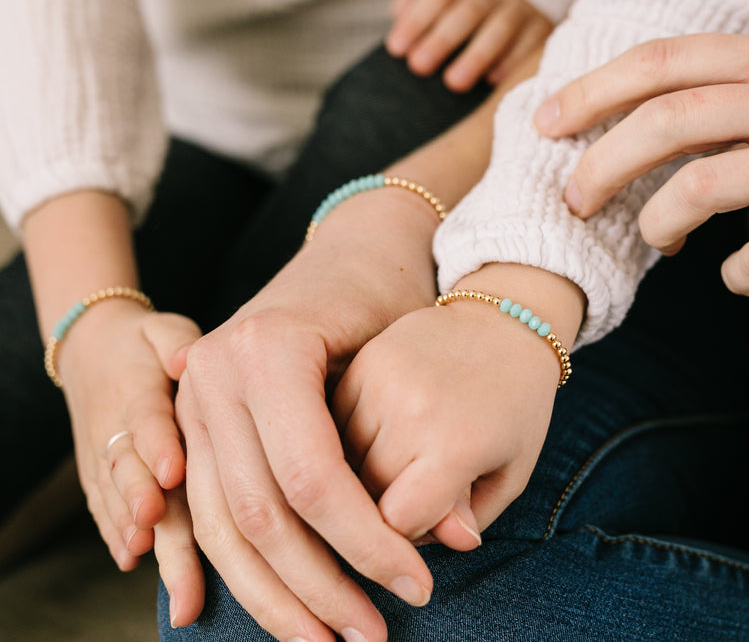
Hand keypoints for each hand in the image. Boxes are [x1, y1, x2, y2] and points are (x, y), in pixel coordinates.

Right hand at [58, 305, 203, 621]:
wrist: (90, 350)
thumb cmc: (144, 342)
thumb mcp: (162, 327)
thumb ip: (175, 341)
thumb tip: (185, 358)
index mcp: (136, 392)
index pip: (146, 421)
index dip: (157, 446)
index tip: (173, 471)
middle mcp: (114, 429)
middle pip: (129, 469)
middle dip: (141, 499)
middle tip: (154, 523)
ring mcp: (101, 456)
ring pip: (116, 496)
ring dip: (128, 526)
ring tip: (145, 552)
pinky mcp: (97, 475)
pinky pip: (102, 506)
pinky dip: (114, 533)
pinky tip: (130, 559)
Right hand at [175, 189, 446, 641]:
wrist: (351, 248)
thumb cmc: (393, 298)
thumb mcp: (419, 360)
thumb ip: (430, 449)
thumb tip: (455, 540)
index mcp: (269, 350)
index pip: (314, 480)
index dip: (366, 545)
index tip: (417, 586)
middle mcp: (214, 375)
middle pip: (260, 513)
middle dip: (320, 586)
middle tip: (372, 634)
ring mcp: (192, 399)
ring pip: (222, 526)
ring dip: (275, 595)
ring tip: (331, 639)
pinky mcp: (192, 422)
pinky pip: (205, 513)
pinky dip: (243, 569)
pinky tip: (282, 610)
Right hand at [336, 264, 582, 549]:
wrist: (505, 323)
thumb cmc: (515, 408)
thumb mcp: (510, 471)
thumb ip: (467, 518)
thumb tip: (425, 550)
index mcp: (458, 443)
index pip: (396, 520)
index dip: (405, 534)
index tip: (424, 518)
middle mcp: (414, 411)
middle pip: (364, 494)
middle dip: (384, 504)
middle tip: (418, 484)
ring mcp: (383, 381)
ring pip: (340, 460)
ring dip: (360, 472)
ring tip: (401, 453)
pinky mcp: (364, 361)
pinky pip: (332, 422)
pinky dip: (348, 436)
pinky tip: (381, 428)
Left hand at [386, 0, 552, 91]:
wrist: (525, 39)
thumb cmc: (471, 34)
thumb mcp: (443, 20)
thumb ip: (419, 14)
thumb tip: (400, 7)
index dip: (417, 20)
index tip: (396, 49)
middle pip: (469, 9)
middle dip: (442, 38)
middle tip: (418, 66)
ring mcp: (524, 9)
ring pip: (500, 27)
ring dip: (476, 55)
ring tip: (453, 83)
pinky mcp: (545, 33)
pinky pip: (529, 45)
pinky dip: (511, 62)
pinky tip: (492, 82)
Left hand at [534, 27, 748, 294]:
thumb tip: (673, 123)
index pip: (664, 61)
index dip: (592, 90)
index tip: (545, 122)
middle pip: (668, 120)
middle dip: (601, 161)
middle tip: (573, 199)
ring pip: (706, 184)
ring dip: (656, 218)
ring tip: (649, 240)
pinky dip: (738, 274)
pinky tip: (735, 278)